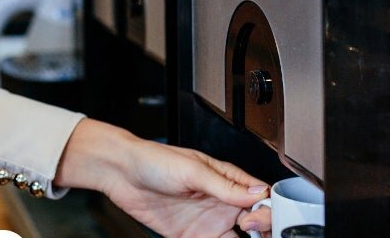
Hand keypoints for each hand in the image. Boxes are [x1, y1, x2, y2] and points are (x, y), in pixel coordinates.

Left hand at [56, 119, 270, 237]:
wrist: (120, 172)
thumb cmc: (153, 159)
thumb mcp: (192, 169)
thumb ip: (225, 185)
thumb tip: (257, 193)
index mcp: (226, 179)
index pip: (260, 197)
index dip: (269, 210)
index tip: (263, 219)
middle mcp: (221, 201)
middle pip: (256, 221)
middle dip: (263, 229)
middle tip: (252, 231)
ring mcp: (208, 220)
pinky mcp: (191, 236)